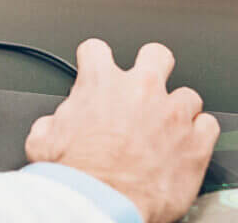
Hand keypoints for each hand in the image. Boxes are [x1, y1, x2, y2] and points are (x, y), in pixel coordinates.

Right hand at [25, 39, 218, 222]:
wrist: (98, 203)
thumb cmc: (74, 173)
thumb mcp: (43, 137)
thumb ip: (55, 120)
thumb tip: (55, 125)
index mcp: (100, 82)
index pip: (96, 49)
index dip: (94, 61)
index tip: (97, 73)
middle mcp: (139, 89)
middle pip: (157, 54)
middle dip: (152, 66)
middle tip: (145, 86)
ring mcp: (171, 114)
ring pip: (188, 94)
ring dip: (178, 109)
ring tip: (168, 128)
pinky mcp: (195, 144)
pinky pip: (209, 125)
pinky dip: (200, 134)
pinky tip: (186, 146)